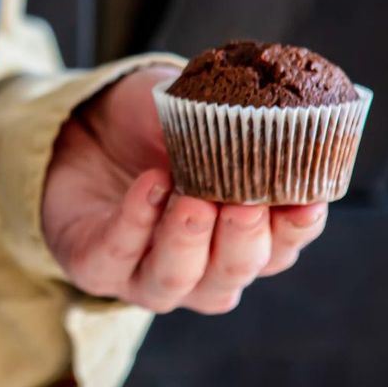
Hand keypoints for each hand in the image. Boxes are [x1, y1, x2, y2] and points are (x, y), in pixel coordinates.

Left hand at [41, 65, 328, 312]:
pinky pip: (116, 257)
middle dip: (242, 242)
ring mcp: (146, 274)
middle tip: (246, 204)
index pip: (281, 247)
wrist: (79, 127)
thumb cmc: (149, 124)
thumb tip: (272, 107)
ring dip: (188, 242)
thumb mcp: (193, 106)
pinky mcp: (95, 268)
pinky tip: (150, 185)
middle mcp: (200, 268)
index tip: (308, 201)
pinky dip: (135, 223)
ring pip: (177, 280)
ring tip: (194, 200)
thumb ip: (230, 113)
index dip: (296, 229)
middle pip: (233, 273)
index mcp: (239, 236)